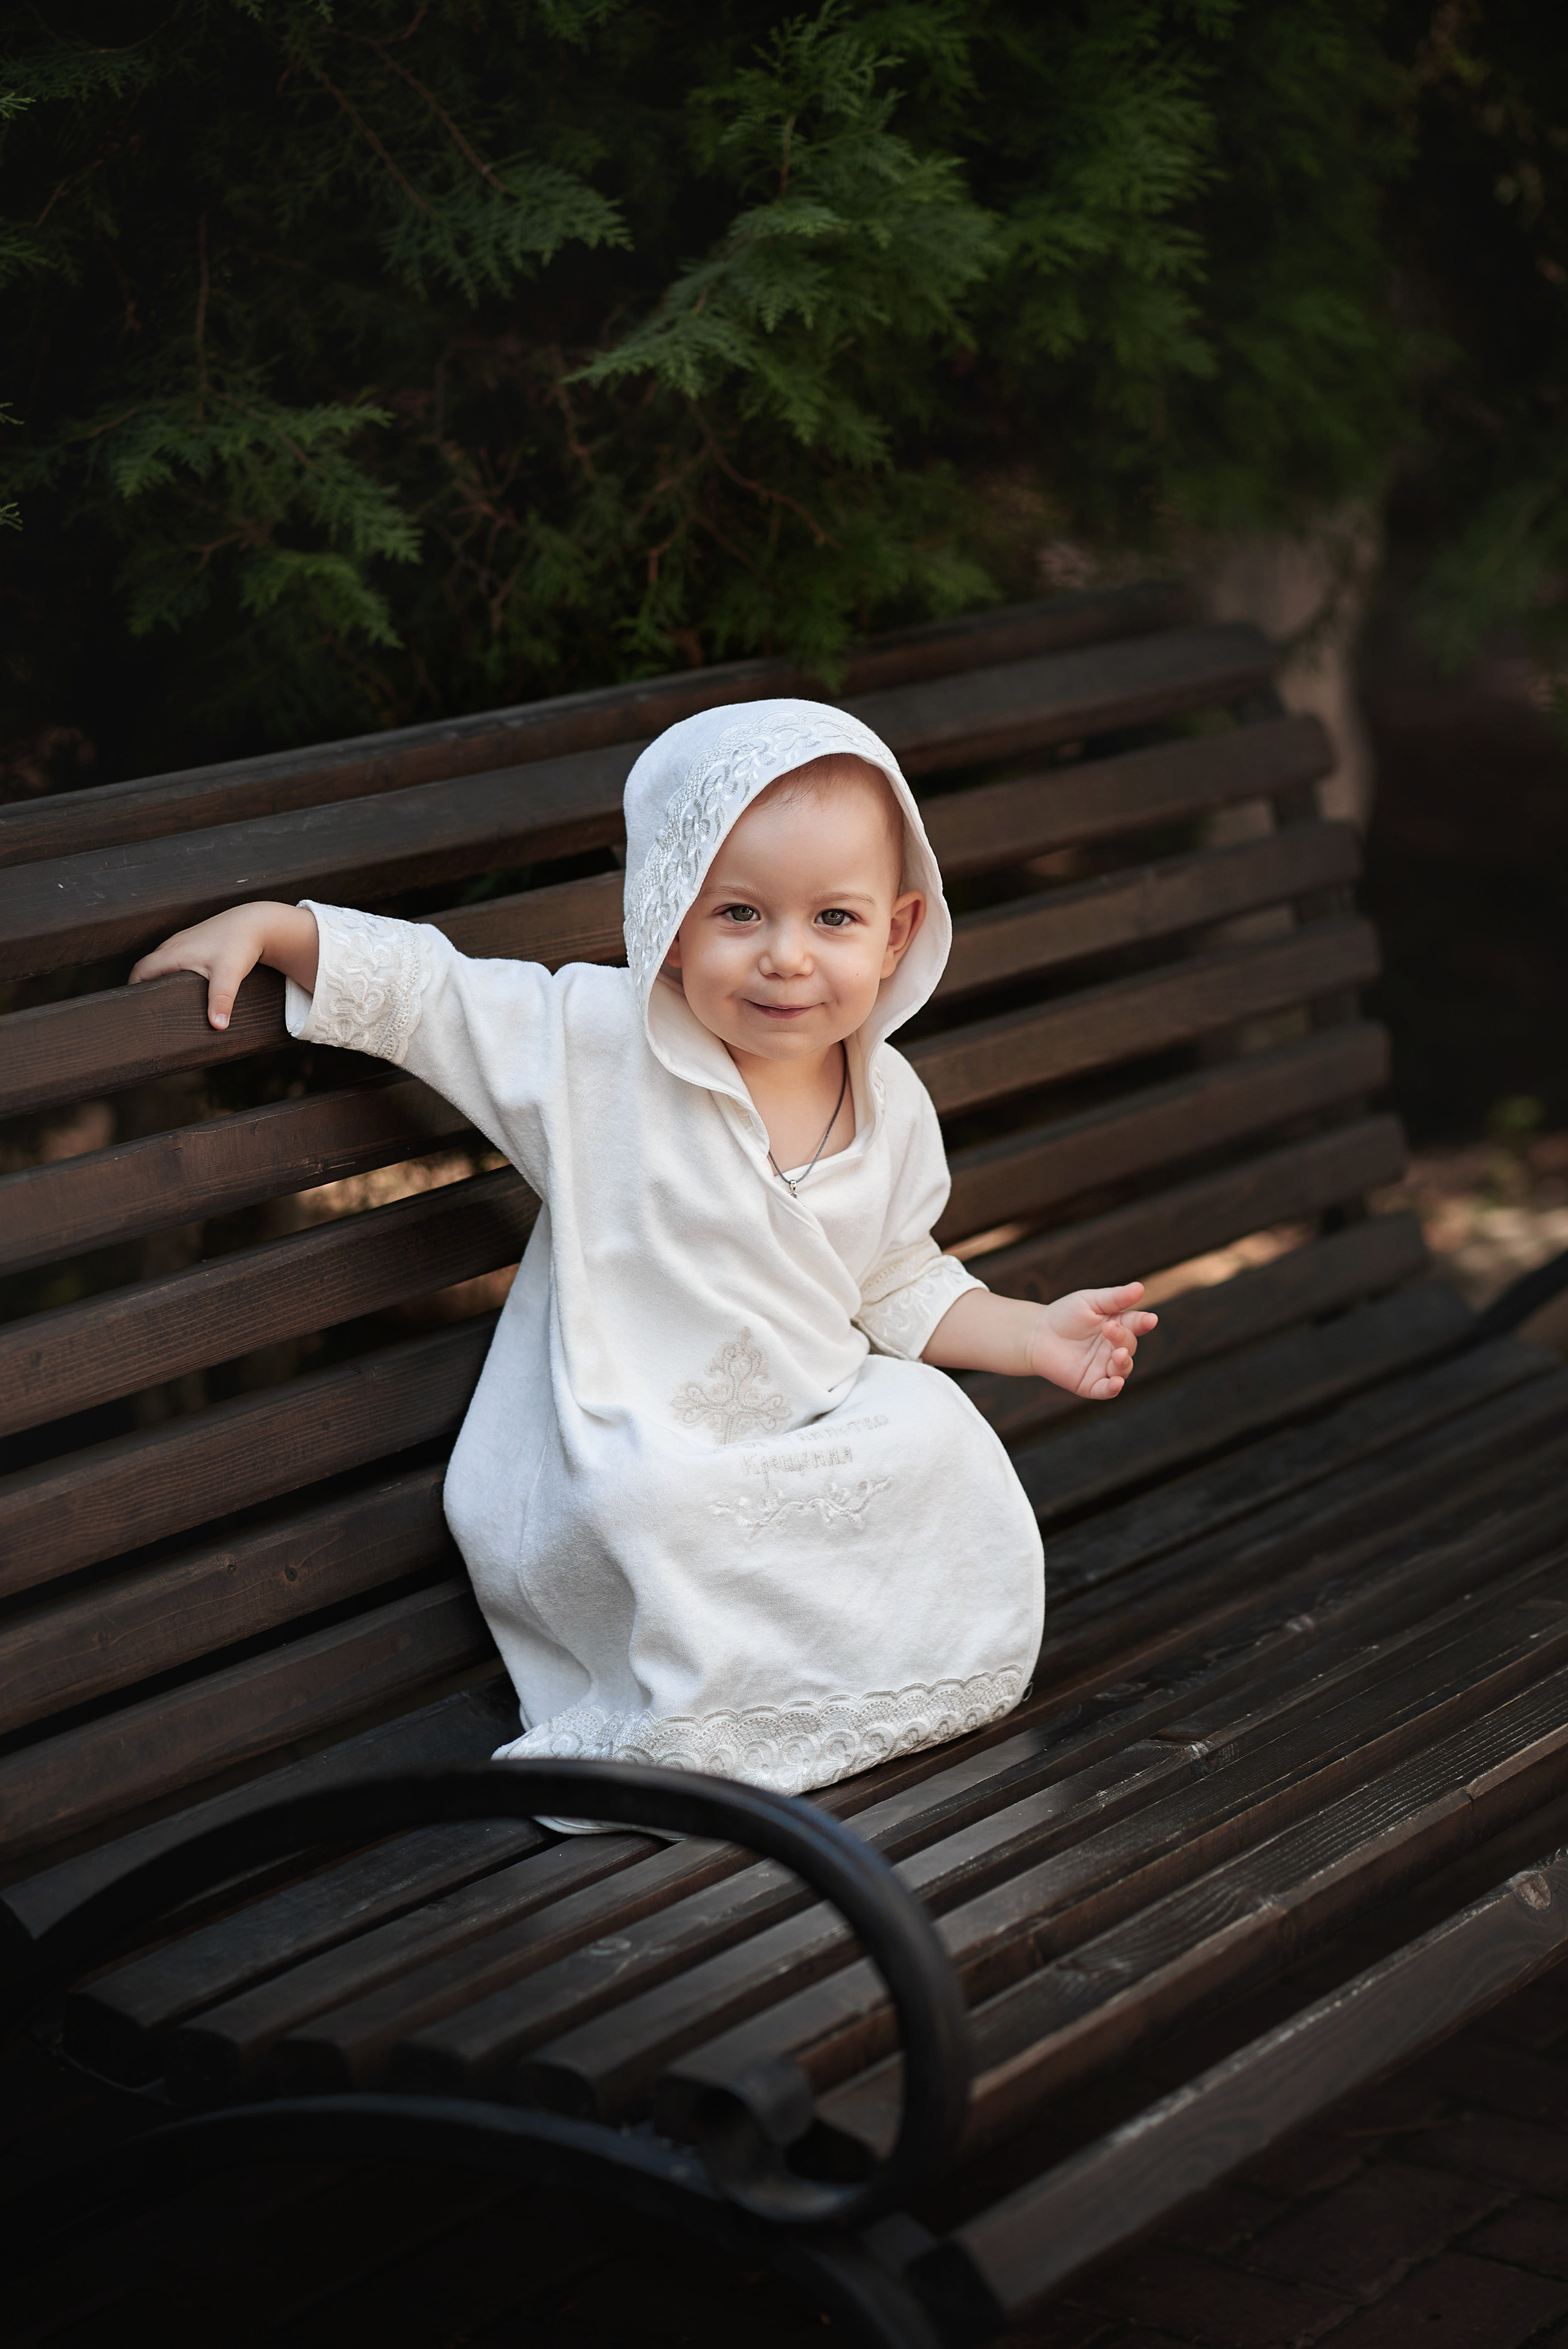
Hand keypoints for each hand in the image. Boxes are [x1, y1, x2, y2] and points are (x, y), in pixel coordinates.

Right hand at [129, 902, 318, 1029]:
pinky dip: (172, 973)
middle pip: (147, 968)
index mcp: (173, 952)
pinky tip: (182, 987)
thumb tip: (217, 1026)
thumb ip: (221, 1000)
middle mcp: (173, 945)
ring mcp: (182, 942)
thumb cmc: (240, 944)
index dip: (133, 988)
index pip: (140, 970)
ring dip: (158, 980)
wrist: (256, 924)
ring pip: (161, 963)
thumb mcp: (230, 974)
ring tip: (163, 1003)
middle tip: (148, 1011)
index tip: (135, 1007)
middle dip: (144, 988)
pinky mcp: (193, 943)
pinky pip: (174, 959)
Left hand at [1027, 1282, 1157, 1400]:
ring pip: (1123, 1369)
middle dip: (1123, 1338)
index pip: (1136, 1325)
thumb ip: (1115, 1298)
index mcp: (1118, 1327)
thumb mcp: (1090, 1301)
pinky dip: (1113, 1388)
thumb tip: (1140, 1288)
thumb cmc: (1064, 1315)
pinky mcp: (1091, 1384)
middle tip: (1110, 1329)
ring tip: (1117, 1354)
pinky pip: (1106, 1390)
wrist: (1035, 1335)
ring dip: (1123, 1363)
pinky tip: (1116, 1383)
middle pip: (1129, 1346)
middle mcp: (1114, 1349)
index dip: (1144, 1322)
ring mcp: (1104, 1368)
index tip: (1150, 1319)